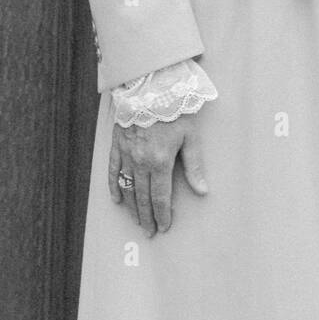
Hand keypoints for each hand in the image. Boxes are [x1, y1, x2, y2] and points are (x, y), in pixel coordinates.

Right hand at [108, 118, 207, 235]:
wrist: (151, 88)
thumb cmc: (175, 110)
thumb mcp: (190, 137)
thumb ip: (194, 166)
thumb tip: (203, 191)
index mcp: (160, 161)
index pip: (160, 197)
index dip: (162, 214)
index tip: (164, 227)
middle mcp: (141, 162)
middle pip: (142, 197)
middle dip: (147, 216)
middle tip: (150, 231)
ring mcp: (126, 155)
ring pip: (128, 188)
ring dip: (132, 207)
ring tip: (137, 220)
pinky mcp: (117, 145)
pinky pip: (113, 171)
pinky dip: (115, 187)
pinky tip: (117, 199)